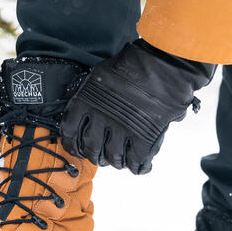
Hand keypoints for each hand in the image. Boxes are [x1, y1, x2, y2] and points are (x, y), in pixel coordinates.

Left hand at [60, 39, 215, 173]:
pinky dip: (138, 167)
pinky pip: (136, 161)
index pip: (70, 132)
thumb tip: (86, 110)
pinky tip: (139, 166)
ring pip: (113, 158)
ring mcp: (122, 130)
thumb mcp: (100, 75)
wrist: (162, 64)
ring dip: (116, 162)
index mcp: (86, 102)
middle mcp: (100, 119)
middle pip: (91, 149)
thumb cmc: (133, 64)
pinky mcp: (143, 138)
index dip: (72, 144)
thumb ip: (92, 95)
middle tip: (101, 155)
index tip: (76, 148)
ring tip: (120, 160)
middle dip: (95, 155)